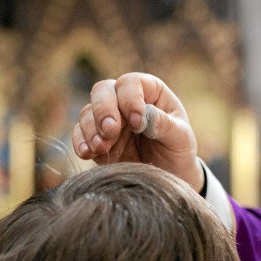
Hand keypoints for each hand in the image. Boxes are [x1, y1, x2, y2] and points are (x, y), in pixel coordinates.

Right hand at [72, 72, 204, 191]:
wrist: (168, 176)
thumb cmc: (178, 151)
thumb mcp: (180, 137)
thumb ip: (164, 124)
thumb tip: (143, 115)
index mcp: (149, 91)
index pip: (130, 83)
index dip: (130, 99)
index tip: (137, 122)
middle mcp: (125, 100)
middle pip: (102, 91)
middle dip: (103, 110)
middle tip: (110, 131)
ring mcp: (109, 119)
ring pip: (88, 112)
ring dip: (91, 129)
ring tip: (101, 147)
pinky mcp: (97, 139)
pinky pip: (80, 134)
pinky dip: (80, 142)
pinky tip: (87, 153)